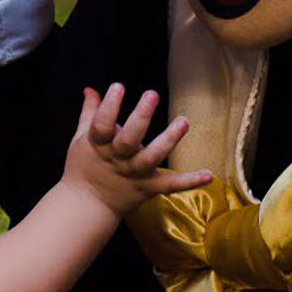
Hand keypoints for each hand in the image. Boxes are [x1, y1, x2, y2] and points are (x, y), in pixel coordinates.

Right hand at [64, 84, 211, 216]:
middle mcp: (117, 160)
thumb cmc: (84, 166)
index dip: (109, 106)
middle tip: (152, 95)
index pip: (101, 124)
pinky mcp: (148, 189)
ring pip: (152, 158)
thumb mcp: (81, 138)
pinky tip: (209, 175)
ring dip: (169, 140)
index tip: (118, 86)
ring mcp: (134, 174)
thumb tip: (91, 88)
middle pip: (129, 139)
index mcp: (98, 145)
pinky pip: (171, 185)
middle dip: (140, 117)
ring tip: (184, 121)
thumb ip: (90, 112)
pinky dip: (190, 181)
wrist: (87, 205)